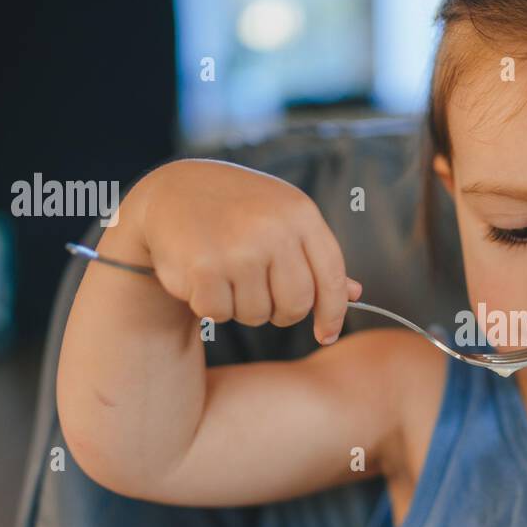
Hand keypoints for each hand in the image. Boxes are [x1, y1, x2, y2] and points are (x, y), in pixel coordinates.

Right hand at [117, 158, 362, 342]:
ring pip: (257, 314)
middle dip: (281, 313)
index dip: (332, 313)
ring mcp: (240, 249)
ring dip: (242, 307)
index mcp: (300, 213)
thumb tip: (355, 294)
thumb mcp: (283, 220)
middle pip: (296, 305)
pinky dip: (210, 306)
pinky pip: (220, 314)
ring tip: (227, 276)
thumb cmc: (237, 210)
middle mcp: (274, 230)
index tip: (325, 334)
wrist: (171, 192)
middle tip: (262, 298)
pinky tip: (202, 278)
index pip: (331, 278)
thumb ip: (316, 258)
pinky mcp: (205, 268)